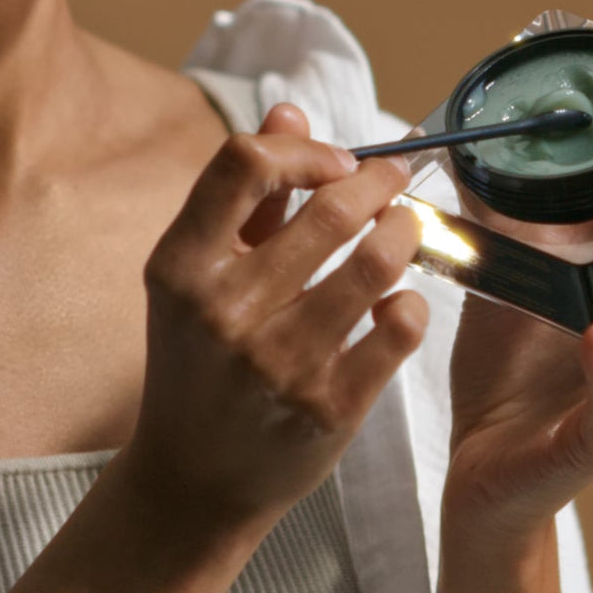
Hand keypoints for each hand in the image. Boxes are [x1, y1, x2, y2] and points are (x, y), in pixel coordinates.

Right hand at [122, 105, 426, 538]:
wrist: (193, 481)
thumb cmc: (198, 362)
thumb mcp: (199, 275)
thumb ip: (249, 194)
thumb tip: (291, 110)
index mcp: (182, 266)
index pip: (243, 164)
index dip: (303, 148)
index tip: (334, 161)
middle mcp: (225, 310)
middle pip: (331, 209)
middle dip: (379, 180)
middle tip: (395, 176)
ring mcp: (279, 362)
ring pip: (377, 263)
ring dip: (404, 231)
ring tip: (406, 227)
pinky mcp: (329, 407)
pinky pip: (399, 327)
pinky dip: (410, 302)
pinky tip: (398, 301)